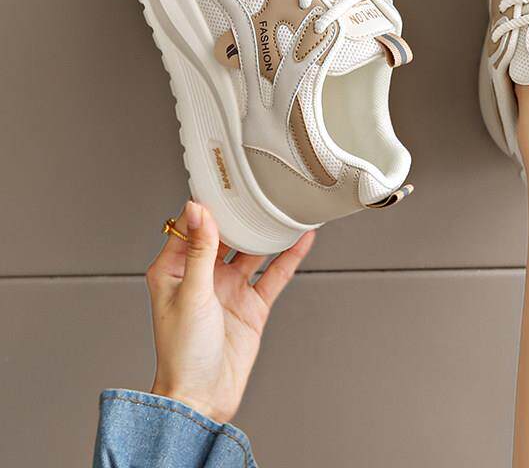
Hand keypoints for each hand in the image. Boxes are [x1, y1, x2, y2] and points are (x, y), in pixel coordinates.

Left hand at [146, 200, 313, 422]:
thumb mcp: (190, 293)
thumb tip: (195, 210)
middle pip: (226, 237)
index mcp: (174, 271)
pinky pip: (274, 275)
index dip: (206, 206)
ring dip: (267, 234)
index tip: (221, 182)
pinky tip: (301, 240)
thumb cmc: (182, 354)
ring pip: (253, 252)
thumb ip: (199, 250)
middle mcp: (202, 277)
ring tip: (283, 208)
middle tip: (257, 188)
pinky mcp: (252, 306)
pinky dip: (289, 257)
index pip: (191, 228)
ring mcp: (229, 291)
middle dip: (241, 215)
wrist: (203, 398)